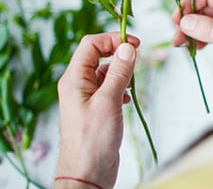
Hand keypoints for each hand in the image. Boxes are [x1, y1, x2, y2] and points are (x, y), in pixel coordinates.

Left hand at [55, 32, 139, 188]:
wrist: (87, 174)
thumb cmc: (93, 140)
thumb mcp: (109, 101)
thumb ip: (119, 72)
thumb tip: (128, 47)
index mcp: (74, 79)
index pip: (91, 44)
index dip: (112, 39)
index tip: (134, 43)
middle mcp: (79, 84)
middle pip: (99, 55)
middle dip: (119, 54)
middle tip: (137, 59)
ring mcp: (88, 96)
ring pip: (106, 71)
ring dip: (122, 71)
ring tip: (132, 82)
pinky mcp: (97, 107)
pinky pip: (110, 86)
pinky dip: (121, 86)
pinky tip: (127, 97)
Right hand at [172, 0, 212, 85]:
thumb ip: (209, 28)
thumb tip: (185, 21)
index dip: (189, 4)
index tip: (176, 19)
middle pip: (204, 8)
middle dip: (188, 21)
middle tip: (177, 38)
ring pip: (206, 21)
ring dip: (193, 31)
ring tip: (182, 45)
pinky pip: (212, 33)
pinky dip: (202, 39)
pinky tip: (197, 49)